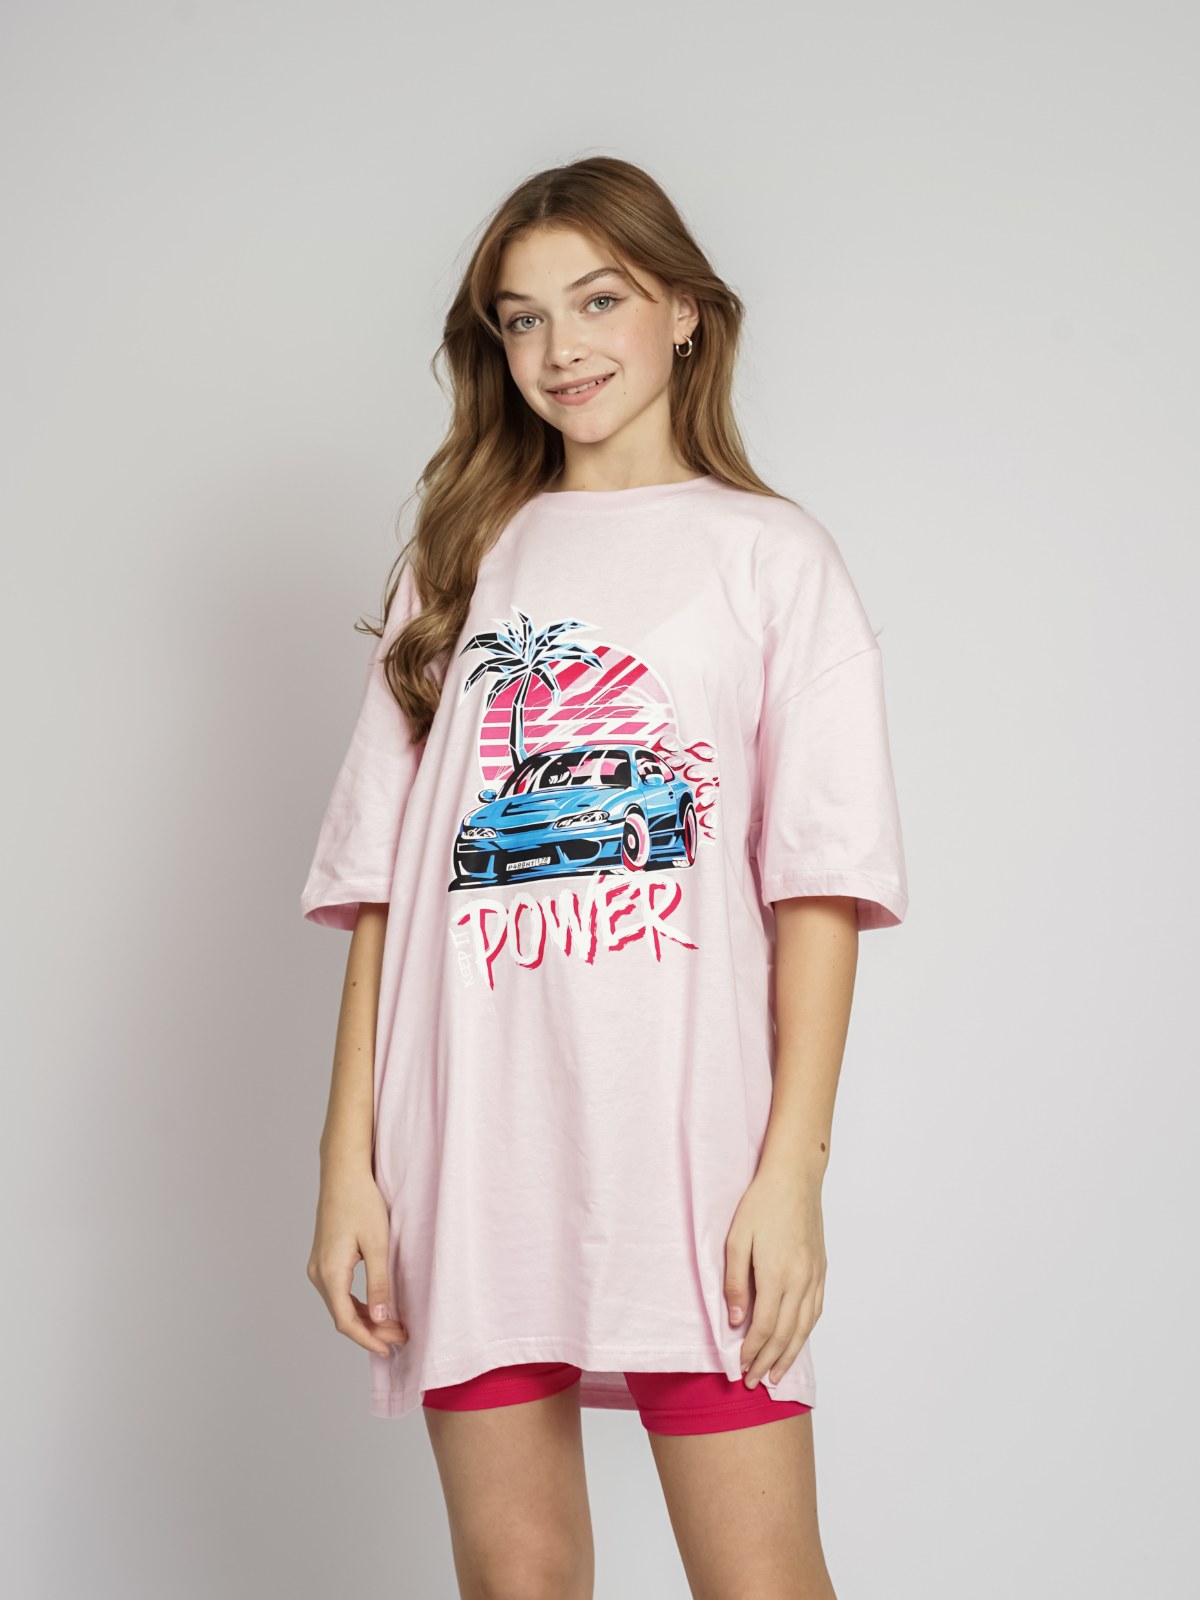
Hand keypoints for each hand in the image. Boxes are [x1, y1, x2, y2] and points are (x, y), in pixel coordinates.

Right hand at [307, 1163, 408, 1357]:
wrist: (343, 1173)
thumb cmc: (361, 1202)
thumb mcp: (378, 1244)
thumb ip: (379, 1283)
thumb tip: (381, 1317)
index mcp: (330, 1272)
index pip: (346, 1321)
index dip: (368, 1339)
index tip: (390, 1349)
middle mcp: (318, 1273)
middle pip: (342, 1316)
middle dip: (371, 1330)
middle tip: (401, 1335)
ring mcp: (317, 1266)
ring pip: (339, 1305)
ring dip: (364, 1318)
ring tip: (393, 1325)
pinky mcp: (323, 1259)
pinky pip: (338, 1292)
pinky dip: (356, 1304)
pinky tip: (376, 1306)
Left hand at [724, 1166, 826, 1387]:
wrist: (795, 1178)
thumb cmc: (761, 1203)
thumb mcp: (736, 1239)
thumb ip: (735, 1282)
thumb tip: (734, 1320)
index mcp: (777, 1275)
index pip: (764, 1327)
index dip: (752, 1352)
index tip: (739, 1368)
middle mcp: (801, 1280)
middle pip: (785, 1334)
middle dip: (769, 1362)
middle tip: (755, 1383)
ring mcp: (814, 1276)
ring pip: (804, 1327)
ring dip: (790, 1355)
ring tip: (778, 1376)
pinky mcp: (821, 1269)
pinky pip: (816, 1310)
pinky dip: (806, 1332)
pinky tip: (797, 1341)